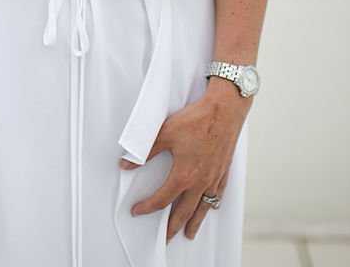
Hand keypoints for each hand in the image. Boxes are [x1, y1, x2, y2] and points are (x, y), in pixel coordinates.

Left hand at [119, 87, 247, 242]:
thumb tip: (126, 163)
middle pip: (183, 212)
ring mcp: (214, 178)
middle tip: (165, 239)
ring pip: (202, 208)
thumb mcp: (165, 133)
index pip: (162, 199)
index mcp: (184, 175)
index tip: (137, 211)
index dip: (147, 207)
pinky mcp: (223, 171)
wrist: (224, 110)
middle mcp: (200, 182)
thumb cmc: (196, 120)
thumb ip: (145, 151)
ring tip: (189, 234)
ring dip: (194, 223)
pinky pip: (217, 195)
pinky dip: (212, 205)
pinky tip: (210, 207)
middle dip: (172, 227)